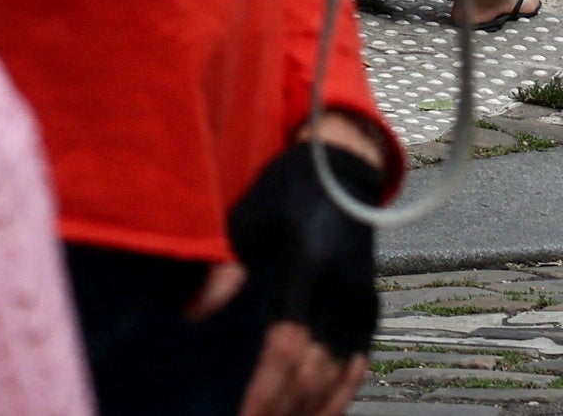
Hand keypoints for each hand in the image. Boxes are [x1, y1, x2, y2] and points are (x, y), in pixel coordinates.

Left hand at [197, 113, 391, 415]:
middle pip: (314, 370)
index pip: (286, 345)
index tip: (243, 413)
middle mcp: (341, 292)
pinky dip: (340, 394)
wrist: (345, 170)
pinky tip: (321, 413)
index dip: (265, 387)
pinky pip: (358, 363)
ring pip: (337, 375)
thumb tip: (192, 314)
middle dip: (284, 406)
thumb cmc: (287, 188)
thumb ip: (224, 267)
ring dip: (310, 408)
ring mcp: (361, 303)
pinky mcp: (370, 308)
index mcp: (307, 267)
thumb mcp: (248, 217)